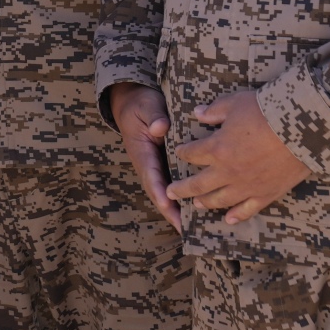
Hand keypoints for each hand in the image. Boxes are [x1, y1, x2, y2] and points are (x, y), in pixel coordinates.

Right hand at [107, 82, 179, 230]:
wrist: (132, 101)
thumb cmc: (140, 105)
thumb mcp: (146, 106)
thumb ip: (153, 117)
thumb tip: (160, 128)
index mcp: (142, 152)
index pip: (150, 175)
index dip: (159, 191)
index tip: (167, 205)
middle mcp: (148, 163)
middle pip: (158, 191)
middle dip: (169, 210)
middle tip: (184, 228)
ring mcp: (156, 166)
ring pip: (166, 191)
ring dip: (176, 208)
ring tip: (192, 226)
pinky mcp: (164, 164)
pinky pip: (173, 183)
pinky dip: (183, 196)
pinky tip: (197, 206)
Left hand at [168, 89, 310, 225]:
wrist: (301, 129)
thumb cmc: (266, 111)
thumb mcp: (235, 104)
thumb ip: (214, 110)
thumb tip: (197, 112)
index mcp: (217, 148)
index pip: (192, 153)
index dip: (183, 152)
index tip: (179, 151)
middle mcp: (228, 171)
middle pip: (198, 184)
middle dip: (182, 188)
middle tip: (171, 192)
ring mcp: (247, 185)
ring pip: (220, 199)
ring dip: (205, 202)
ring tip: (195, 205)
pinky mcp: (267, 194)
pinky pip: (248, 209)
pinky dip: (236, 216)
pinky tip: (228, 220)